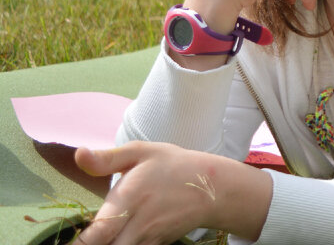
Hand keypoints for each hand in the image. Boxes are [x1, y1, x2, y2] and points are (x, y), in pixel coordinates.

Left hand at [73, 142, 269, 244]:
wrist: (212, 188)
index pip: (99, 232)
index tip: (67, 241)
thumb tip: (78, 154)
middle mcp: (139, 225)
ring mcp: (148, 239)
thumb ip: (108, 158)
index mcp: (131, 199)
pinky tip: (113, 239)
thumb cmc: (172, 166)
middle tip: (79, 240)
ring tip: (98, 237)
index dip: (81, 243)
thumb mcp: (142, 152)